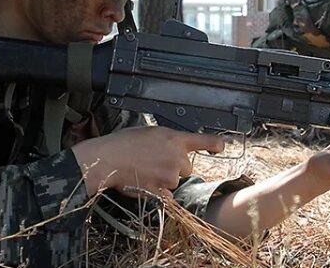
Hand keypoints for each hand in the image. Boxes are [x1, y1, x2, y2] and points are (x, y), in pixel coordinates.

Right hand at [71, 126, 223, 197]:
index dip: (215, 144)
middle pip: (187, 168)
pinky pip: (167, 197)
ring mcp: (170, 176)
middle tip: (154, 163)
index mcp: (175, 139)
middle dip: (174, 167)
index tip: (221, 147)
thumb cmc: (123, 142)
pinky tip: (145, 184)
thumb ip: (167, 141)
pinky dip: (159, 194)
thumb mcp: (150, 132)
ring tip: (144, 171)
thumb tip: (171, 148)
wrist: (108, 158)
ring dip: (163, 180)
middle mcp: (177, 157)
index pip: (205, 140)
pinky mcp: (161, 191)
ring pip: (175, 182)